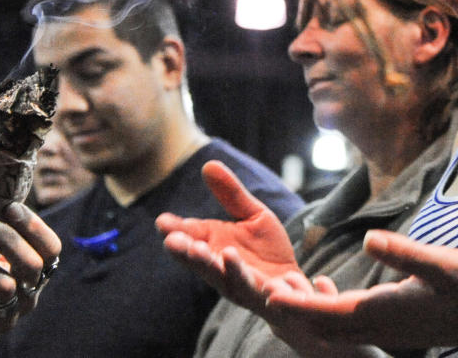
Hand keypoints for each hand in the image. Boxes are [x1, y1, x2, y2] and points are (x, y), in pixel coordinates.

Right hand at [156, 160, 300, 313]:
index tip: (162, 222)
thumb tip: (208, 164)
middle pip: (196, 259)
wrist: (295, 284)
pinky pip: (246, 284)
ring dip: (205, 263)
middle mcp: (218, 265)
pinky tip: (231, 257)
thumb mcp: (253, 215)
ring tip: (197, 248)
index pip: (189, 235)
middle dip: (183, 250)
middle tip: (171, 240)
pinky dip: (236, 273)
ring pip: (217, 274)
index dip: (175, 230)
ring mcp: (235, 282)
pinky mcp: (256, 293)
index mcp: (213, 244)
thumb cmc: (269, 250)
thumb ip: (231, 194)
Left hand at [264, 230, 457, 349]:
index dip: (296, 303)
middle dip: (291, 309)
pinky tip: (324, 288)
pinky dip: (328, 308)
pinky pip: (349, 322)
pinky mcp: (395, 324)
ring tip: (281, 287)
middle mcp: (378, 324)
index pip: (327, 312)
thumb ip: (405, 254)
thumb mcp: (443, 264)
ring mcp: (386, 327)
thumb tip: (368, 239)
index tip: (267, 294)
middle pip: (322, 323)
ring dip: (306, 309)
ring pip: (333, 324)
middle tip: (259, 290)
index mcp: (382, 311)